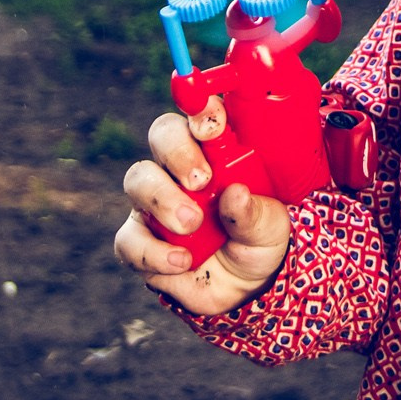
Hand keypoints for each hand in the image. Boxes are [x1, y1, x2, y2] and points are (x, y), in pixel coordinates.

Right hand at [113, 94, 290, 315]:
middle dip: (178, 152)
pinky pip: (129, 239)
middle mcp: (179, 169)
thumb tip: (235, 193)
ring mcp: (155, 202)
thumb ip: (255, 212)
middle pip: (162, 135)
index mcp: (216, 152)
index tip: (210, 125)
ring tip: (191, 225)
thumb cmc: (257, 240)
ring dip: (162, 199)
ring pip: (138, 179)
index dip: (200, 111)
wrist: (244, 289)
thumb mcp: (271, 226)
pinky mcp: (141, 241)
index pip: (200, 116)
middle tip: (201, 182)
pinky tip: (181, 261)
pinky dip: (152, 252)